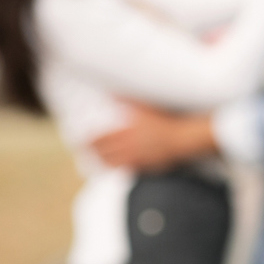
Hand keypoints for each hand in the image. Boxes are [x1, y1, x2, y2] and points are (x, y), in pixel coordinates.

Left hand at [91, 101, 215, 170]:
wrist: (181, 138)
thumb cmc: (164, 121)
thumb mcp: (145, 106)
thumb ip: (127, 100)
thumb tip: (111, 93)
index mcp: (124, 132)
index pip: (98, 139)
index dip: (87, 141)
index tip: (82, 140)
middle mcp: (126, 147)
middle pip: (102, 153)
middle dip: (92, 153)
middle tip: (87, 151)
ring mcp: (134, 158)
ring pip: (111, 163)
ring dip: (102, 162)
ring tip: (98, 160)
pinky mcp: (143, 166)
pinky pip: (124, 169)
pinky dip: (117, 168)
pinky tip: (117, 166)